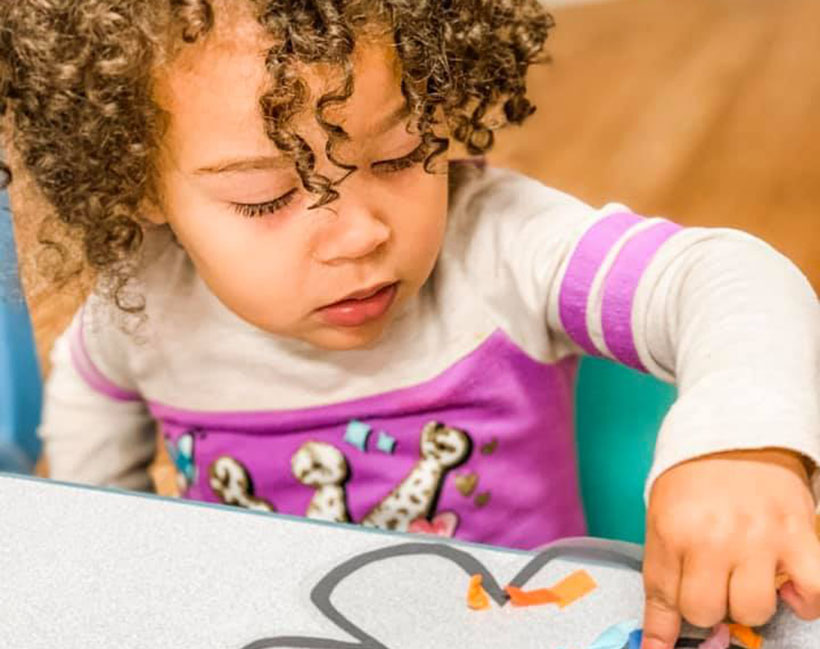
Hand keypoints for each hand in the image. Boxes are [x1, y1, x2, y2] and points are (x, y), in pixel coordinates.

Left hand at [641, 448, 819, 648]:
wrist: (734, 431)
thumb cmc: (692, 479)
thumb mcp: (662, 518)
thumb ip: (663, 572)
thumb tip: (662, 637)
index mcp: (673, 530)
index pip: (665, 599)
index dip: (665, 631)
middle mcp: (714, 537)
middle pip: (708, 611)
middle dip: (708, 605)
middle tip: (713, 580)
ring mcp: (760, 537)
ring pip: (754, 610)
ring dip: (750, 600)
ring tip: (747, 572)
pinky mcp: (800, 534)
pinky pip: (813, 593)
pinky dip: (804, 599)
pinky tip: (788, 582)